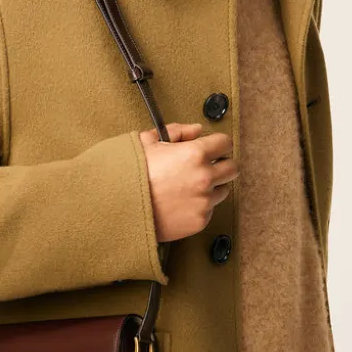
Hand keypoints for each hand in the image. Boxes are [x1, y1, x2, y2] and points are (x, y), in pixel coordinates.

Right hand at [138, 122, 237, 242]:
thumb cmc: (131, 173)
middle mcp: (204, 177)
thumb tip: (197, 130)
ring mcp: (204, 201)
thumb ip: (177, 131)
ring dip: (212, 186)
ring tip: (190, 186)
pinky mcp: (200, 221)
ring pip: (223, 190)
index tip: (212, 148)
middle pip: (232, 168)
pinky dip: (201, 205)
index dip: (218, 144)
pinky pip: (210, 209)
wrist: (119, 208)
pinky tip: (182, 202)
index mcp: (195, 153)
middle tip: (208, 166)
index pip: (225, 143)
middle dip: (222, 164)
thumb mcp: (148, 142)